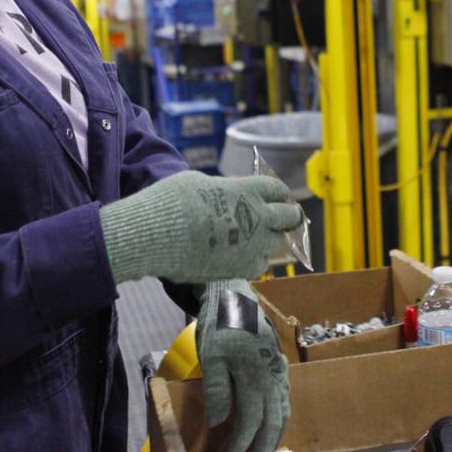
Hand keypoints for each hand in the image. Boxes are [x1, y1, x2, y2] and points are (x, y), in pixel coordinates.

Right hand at [100, 171, 302, 283]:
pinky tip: (243, 257)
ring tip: (257, 239)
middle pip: (290, 217)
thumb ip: (223, 190)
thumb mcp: (199, 182)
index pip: (278, 190)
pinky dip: (254, 261)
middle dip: (288, 217)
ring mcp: (254, 245)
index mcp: (249, 190)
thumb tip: (227, 196)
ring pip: (277, 244)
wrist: (160, 234)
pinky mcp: (242, 268)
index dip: (278, 193)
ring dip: (270, 240)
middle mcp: (259, 217)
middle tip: (282, 219)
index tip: (276, 197)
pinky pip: (260, 266)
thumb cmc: (173, 200)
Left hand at [197, 279, 289, 451]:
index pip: (250, 420)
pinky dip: (281, 418)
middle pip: (272, 422)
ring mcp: (278, 369)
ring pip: (282, 412)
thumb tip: (220, 422)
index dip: (241, 445)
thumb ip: (218, 388)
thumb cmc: (218, 322)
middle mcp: (273, 376)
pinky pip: (284, 398)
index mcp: (256, 374)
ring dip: (274, 439)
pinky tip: (275, 425)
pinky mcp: (277, 363)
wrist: (233, 290)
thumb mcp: (211, 353)